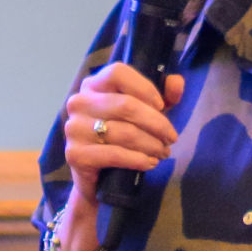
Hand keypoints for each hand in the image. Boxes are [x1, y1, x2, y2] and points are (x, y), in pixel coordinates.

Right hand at [61, 60, 183, 198]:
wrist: (98, 177)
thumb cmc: (122, 138)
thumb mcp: (146, 113)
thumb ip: (164, 95)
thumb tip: (176, 82)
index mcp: (93, 85)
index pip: (118, 73)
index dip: (144, 88)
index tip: (162, 106)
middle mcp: (79, 102)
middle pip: (126, 105)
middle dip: (156, 124)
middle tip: (171, 138)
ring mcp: (74, 129)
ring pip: (124, 132)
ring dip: (151, 144)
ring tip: (163, 152)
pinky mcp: (75, 155)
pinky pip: (114, 154)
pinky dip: (138, 160)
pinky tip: (150, 163)